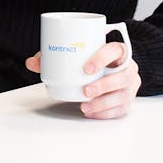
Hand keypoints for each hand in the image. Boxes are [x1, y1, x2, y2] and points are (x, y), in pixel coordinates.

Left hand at [25, 41, 140, 119]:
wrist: (112, 66)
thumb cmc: (94, 58)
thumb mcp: (77, 52)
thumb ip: (54, 55)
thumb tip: (32, 62)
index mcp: (117, 51)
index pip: (115, 50)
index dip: (102, 58)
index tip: (87, 68)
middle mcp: (128, 67)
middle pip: (123, 76)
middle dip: (104, 85)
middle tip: (85, 91)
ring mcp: (130, 85)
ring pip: (122, 95)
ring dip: (103, 103)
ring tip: (85, 106)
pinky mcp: (128, 99)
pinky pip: (120, 109)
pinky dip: (105, 113)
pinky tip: (91, 112)